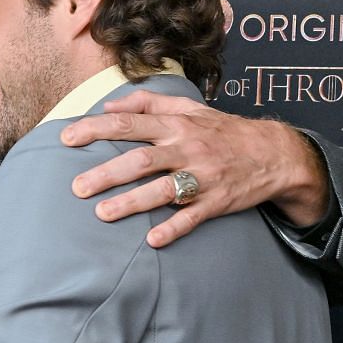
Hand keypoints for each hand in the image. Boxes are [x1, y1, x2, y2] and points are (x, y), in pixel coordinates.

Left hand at [59, 93, 329, 247]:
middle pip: (141, 160)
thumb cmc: (223, 131)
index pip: (129, 123)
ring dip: (132, 203)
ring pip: (163, 190)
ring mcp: (203, 176)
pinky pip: (193, 217)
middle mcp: (187, 148)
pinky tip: (152, 240)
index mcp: (176, 125)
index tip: (67, 138)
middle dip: (107, 173)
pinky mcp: (217, 202)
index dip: (96, 129)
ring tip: (102, 213)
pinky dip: (173, 228)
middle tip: (77, 187)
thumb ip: (148, 103)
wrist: (275, 153)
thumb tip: (109, 104)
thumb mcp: (190, 108)